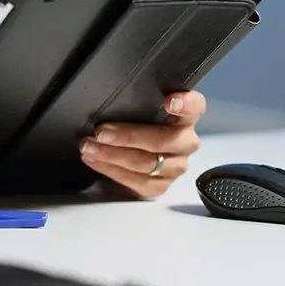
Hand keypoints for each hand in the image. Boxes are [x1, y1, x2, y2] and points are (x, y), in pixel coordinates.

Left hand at [78, 91, 205, 198]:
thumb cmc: (136, 127)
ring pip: (146, 163)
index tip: (169, 101)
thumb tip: (104, 99)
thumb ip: (136, 104)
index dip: (185, 104)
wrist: (132, 157)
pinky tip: (96, 161)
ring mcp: (175, 166)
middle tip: (101, 132)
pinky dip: (111, 170)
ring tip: (90, 146)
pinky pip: (137, 181)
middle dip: (127, 136)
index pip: (194, 107)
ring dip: (112, 155)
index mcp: (184, 118)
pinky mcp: (161, 186)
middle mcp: (185, 142)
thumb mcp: (138, 111)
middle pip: (162, 140)